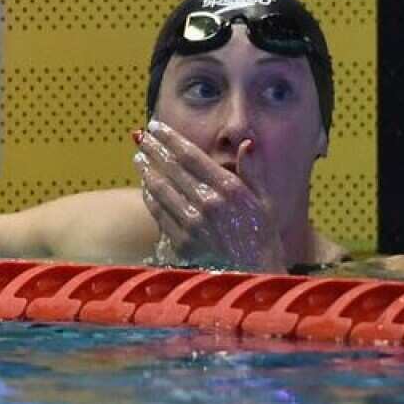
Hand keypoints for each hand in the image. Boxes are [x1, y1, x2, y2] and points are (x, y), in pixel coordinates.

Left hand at [135, 120, 286, 271]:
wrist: (254, 277)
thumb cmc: (262, 238)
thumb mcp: (265, 202)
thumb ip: (253, 171)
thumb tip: (246, 142)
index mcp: (229, 189)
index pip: (190, 156)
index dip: (170, 139)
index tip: (156, 126)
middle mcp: (208, 203)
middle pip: (171, 168)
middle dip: (153, 149)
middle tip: (140, 136)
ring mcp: (192, 223)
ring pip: (160, 189)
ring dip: (147, 170)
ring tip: (138, 156)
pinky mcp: (180, 241)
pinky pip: (158, 213)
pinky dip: (149, 196)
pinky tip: (145, 185)